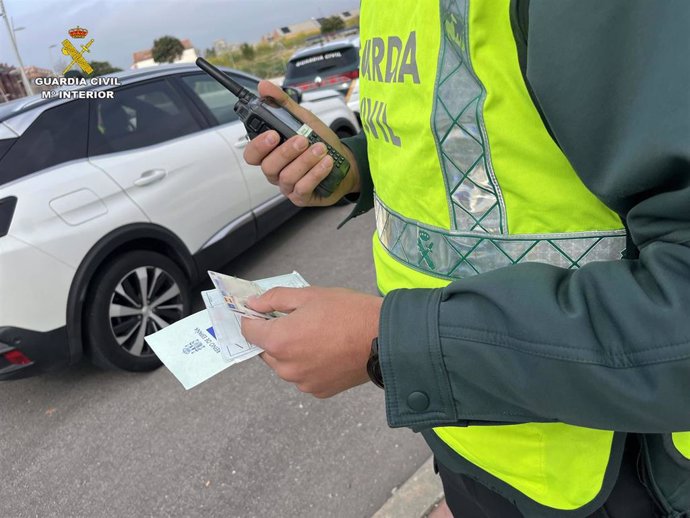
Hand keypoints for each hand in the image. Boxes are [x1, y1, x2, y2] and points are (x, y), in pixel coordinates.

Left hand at [241, 286, 381, 397]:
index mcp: (279, 341)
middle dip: (275, 335)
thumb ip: (275, 299)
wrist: (384, 338)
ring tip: (318, 335)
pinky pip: (303, 376)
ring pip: (284, 365)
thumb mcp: (309, 295)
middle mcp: (285, 367)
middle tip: (300, 320)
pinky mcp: (318, 391)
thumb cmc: (348, 312)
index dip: (254, 318)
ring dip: (291, 351)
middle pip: (266, 350)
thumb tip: (253, 304)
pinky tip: (327, 350)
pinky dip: (308, 364)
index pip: (249, 331)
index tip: (263, 312)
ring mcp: (302, 382)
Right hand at [243, 81, 359, 206]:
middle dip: (286, 152)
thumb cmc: (321, 142)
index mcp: (271, 154)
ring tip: (321, 149)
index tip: (273, 134)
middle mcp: (276, 172)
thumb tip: (264, 87)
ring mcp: (287, 186)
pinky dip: (315, 173)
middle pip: (268, 166)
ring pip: (287, 177)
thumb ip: (282, 104)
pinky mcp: (301, 197)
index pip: (252, 155)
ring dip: (305, 161)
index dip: (259, 146)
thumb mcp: (303, 120)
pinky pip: (302, 188)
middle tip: (303, 140)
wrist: (345, 162)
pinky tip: (326, 163)